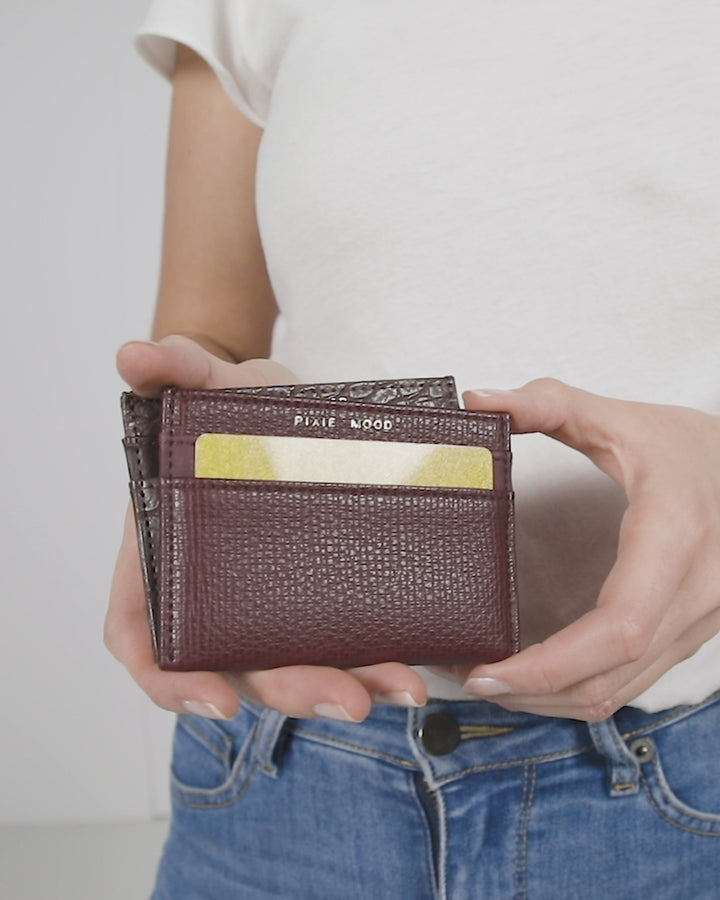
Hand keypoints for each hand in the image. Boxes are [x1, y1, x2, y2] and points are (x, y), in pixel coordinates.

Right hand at [106, 336, 426, 720]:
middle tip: (351, 699)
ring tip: (402, 687)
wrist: (286, 395)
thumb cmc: (230, 398)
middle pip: (238, 665)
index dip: (171, 682)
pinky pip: (341, 637)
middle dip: (291, 688)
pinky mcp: (318, 589)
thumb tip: (134, 356)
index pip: (142, 637)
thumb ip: (175, 366)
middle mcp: (215, 588)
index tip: (219, 700)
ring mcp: (268, 596)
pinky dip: (376, 655)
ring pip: (297, 662)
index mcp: (168, 552)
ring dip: (348, 684)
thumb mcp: (208, 378)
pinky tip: (422, 658)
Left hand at [458, 378, 719, 720]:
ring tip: (491, 683)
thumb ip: (547, 403)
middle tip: (466, 680)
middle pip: (610, 678)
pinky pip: (633, 682)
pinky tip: (539, 676)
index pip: (616, 628)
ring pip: (621, 692)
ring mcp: (699, 623)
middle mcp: (695, 594)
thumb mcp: (622, 417)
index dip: (549, 664)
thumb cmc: (697, 446)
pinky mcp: (690, 634)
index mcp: (674, 537)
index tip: (487, 670)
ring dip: (552, 700)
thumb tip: (478, 402)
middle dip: (532, 692)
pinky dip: (580, 689)